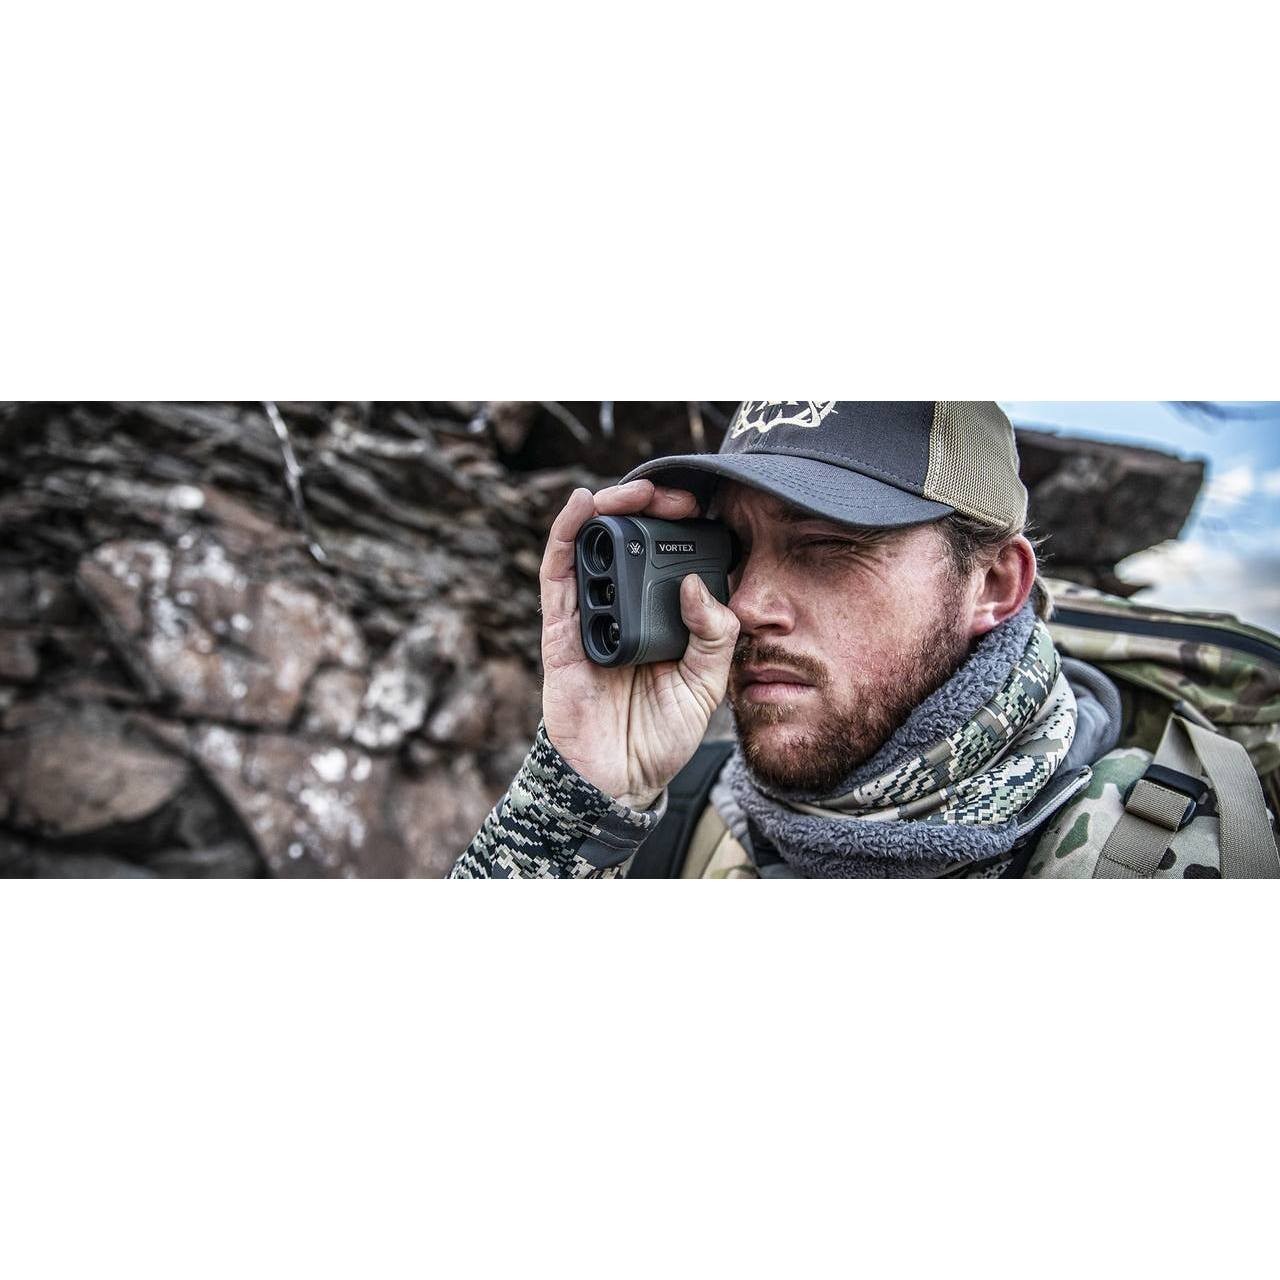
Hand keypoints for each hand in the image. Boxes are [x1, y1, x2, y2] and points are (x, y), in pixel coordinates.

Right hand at [539, 479, 740, 809]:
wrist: (620, 781)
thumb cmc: (660, 736)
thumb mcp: (707, 685)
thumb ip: (713, 635)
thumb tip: (696, 585)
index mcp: (661, 620)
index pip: (667, 558)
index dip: (681, 527)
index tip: (702, 509)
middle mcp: (624, 610)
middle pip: (629, 543)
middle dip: (648, 508)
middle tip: (670, 495)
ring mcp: (590, 617)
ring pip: (592, 547)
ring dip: (609, 509)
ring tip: (632, 491)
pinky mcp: (561, 631)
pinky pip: (558, 575)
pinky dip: (567, 535)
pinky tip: (582, 506)